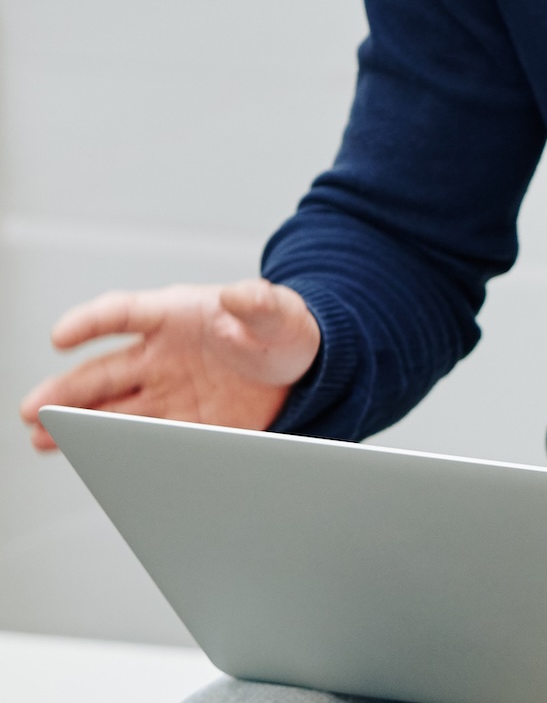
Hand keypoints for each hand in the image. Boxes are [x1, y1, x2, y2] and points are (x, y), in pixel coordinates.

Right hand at [20, 280, 321, 451]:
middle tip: (35, 409)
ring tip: (43, 438)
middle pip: (103, 372)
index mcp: (177, 316)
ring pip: (110, 410)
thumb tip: (237, 295)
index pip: (126, 314)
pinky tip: (92, 458)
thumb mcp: (278, 312)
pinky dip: (115, 450)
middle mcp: (161, 356)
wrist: (305, 369)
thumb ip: (259, 303)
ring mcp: (167, 392)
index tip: (62, 335)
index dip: (92, 322)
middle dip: (66, 391)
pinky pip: (142, 439)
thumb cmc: (282, 330)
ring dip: (76, 424)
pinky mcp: (183, 425)